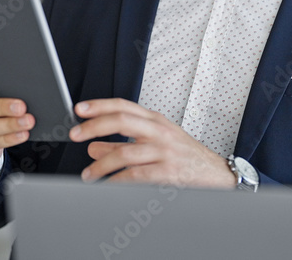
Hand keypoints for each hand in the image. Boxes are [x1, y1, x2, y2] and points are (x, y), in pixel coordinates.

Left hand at [68, 98, 235, 188]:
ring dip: (101, 164)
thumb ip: (122, 145)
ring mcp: (165, 151)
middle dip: (94, 127)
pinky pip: (136, 176)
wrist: (216, 174)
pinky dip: (118, 181)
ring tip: (88, 174)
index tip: (79, 109)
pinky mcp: (168, 172)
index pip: (124, 106)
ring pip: (124, 152)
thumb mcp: (155, 144)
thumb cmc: (184, 157)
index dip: (100, 105)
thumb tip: (93, 147)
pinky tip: (107, 185)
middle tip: (75, 134)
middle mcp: (160, 132)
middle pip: (121, 121)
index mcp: (156, 121)